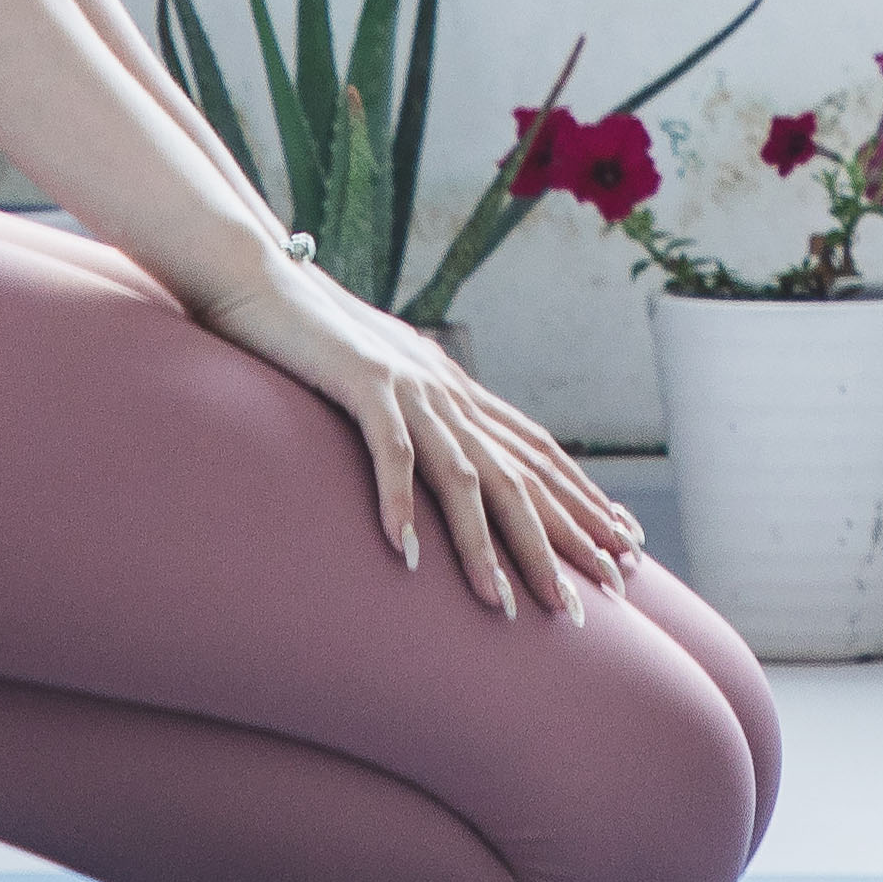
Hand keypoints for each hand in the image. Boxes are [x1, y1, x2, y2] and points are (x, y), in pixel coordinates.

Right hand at [195, 261, 652, 621]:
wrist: (260, 276)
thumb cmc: (316, 335)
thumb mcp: (385, 380)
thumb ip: (420, 413)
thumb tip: (444, 457)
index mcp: (457, 391)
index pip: (538, 454)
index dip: (583, 501)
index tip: (623, 546)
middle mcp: (446, 391)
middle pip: (518, 477)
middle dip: (557, 542)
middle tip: (590, 599)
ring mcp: (408, 387)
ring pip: (463, 477)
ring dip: (484, 546)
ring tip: (502, 605)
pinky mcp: (362, 383)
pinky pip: (390, 452)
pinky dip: (399, 502)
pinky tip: (406, 553)